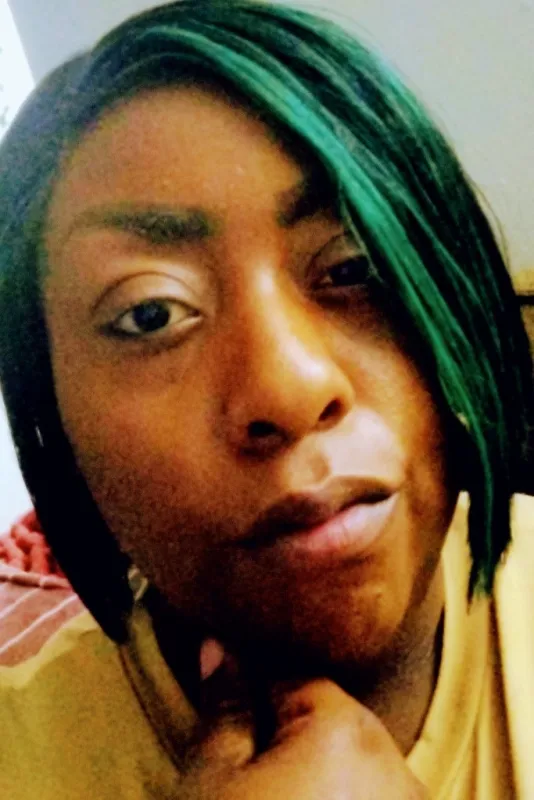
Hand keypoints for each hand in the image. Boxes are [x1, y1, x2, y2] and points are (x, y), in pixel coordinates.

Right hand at [180, 639, 428, 799]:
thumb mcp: (213, 779)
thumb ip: (224, 706)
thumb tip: (217, 647)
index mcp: (345, 729)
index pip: (292, 679)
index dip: (253, 689)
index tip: (226, 702)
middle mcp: (392, 759)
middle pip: (325, 718)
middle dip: (285, 729)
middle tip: (243, 767)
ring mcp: (406, 799)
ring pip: (350, 757)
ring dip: (316, 765)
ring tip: (272, 792)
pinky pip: (371, 790)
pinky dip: (341, 791)